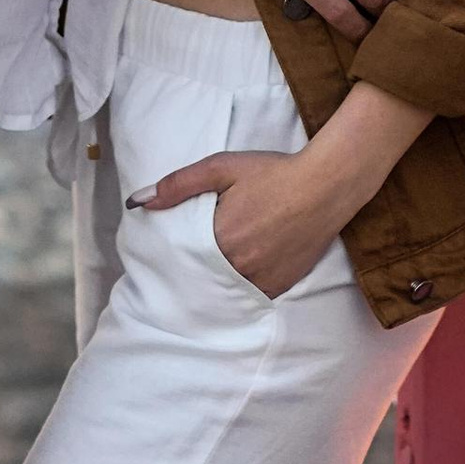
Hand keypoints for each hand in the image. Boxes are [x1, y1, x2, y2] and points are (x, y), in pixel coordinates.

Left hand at [133, 146, 344, 299]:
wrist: (325, 185)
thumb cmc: (272, 173)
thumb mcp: (220, 168)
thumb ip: (178, 185)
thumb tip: (139, 202)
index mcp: (220, 239)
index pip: (183, 258)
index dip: (174, 257)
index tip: (167, 256)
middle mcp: (239, 266)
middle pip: (203, 276)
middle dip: (194, 271)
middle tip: (186, 265)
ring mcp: (262, 279)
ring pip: (226, 290)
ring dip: (216, 282)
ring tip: (211, 271)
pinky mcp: (282, 284)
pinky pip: (252, 295)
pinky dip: (241, 289)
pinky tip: (237, 276)